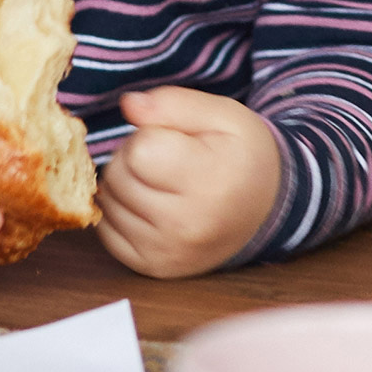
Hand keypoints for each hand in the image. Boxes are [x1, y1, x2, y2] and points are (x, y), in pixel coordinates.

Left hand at [96, 87, 283, 278]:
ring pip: (108, 205)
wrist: (264, 211)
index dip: (149, 134)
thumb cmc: (240, 156)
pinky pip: (107, 234)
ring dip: (124, 185)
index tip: (174, 139)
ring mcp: (168, 252)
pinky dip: (120, 214)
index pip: (139, 149)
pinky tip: (147, 205)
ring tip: (160, 181)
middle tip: (166, 158)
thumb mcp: (222, 115)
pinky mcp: (154, 268)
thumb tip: (128, 105)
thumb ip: (173, 103)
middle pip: (118, 177)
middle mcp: (187, 225)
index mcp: (209, 181)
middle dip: (132, 158)